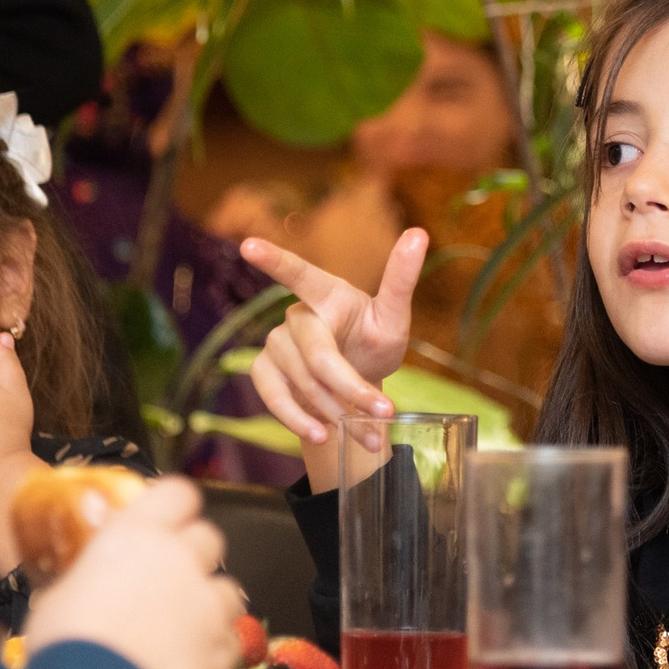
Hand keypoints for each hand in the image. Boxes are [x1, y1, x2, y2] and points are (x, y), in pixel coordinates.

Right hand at [28, 477, 242, 668]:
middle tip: (167, 582)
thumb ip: (92, 572)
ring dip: (209, 603)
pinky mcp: (221, 647)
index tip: (167, 522)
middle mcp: (181, 559)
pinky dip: (214, 648)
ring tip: (178, 630)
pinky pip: (229, 638)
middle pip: (209, 538)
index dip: (176, 507)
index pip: (179, 493)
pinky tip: (186, 663)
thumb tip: (94, 570)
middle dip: (194, 556)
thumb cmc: (65, 646)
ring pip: (227, 589)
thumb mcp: (60, 594)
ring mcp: (207, 604)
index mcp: (137, 535)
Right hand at [242, 230, 425, 490]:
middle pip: (317, 353)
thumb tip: (419, 233)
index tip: (249, 246)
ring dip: (335, 411)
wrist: (356, 382)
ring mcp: (276, 343)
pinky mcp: (265, 372)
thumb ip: (401, 280)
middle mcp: (297, 315)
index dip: (274, 260)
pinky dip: (298, 419)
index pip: (299, 274)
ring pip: (301, 380)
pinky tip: (322, 435)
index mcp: (328, 294)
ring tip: (367, 434)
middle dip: (350, 386)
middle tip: (383, 412)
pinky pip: (274, 397)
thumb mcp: (394, 316)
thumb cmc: (374, 341)